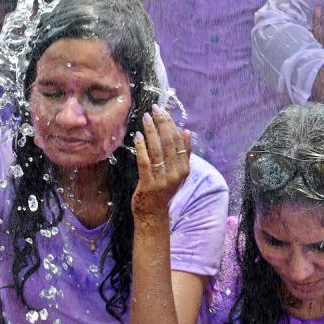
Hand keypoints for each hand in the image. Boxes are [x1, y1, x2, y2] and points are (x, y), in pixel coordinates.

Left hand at [131, 105, 191, 223]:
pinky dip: (141, 147)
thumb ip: (184, 154)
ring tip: (145, 118)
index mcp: (184, 169)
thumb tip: (186, 132)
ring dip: (151, 131)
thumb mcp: (178, 173)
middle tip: (154, 109)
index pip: (178, 141)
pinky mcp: (148, 185)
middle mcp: (175, 174)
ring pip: (157, 150)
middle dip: (161, 123)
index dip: (171, 124)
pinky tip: (137, 136)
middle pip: (169, 143)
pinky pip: (145, 162)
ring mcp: (162, 180)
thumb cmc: (164, 190)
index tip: (163, 111)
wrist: (153, 213)